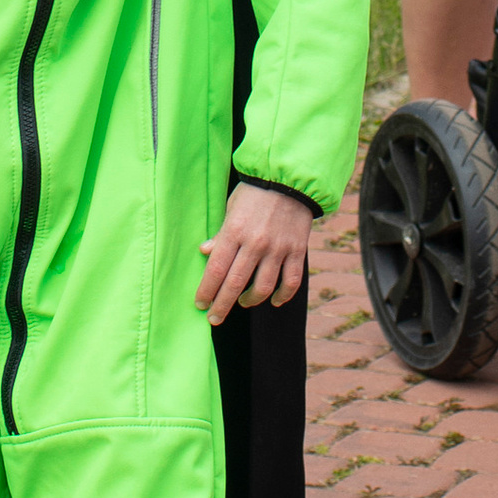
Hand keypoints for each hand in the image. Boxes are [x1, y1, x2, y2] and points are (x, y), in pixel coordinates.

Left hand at [196, 178, 313, 318]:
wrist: (289, 178)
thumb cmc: (255, 192)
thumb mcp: (231, 208)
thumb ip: (220, 234)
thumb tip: (204, 252)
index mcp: (235, 231)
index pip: (216, 270)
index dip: (206, 291)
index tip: (200, 304)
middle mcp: (255, 243)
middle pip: (235, 284)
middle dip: (221, 305)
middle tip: (214, 319)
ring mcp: (278, 248)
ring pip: (263, 287)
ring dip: (250, 300)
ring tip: (242, 302)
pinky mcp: (296, 250)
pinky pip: (290, 281)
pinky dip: (282, 296)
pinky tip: (274, 301)